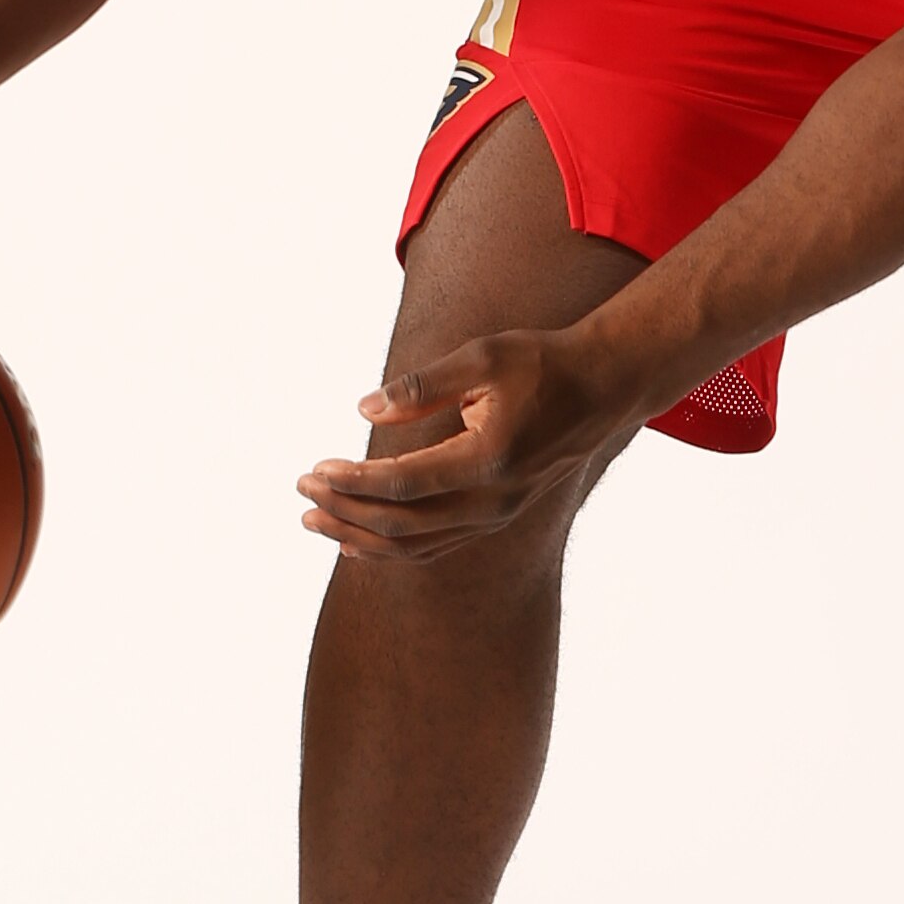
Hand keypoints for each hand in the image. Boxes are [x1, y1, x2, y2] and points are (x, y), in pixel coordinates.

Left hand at [296, 326, 643, 562]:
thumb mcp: (483, 357)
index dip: (354, 482)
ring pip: (416, 545)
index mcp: (489, 459)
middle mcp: (493, 499)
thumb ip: (422, 386)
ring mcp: (497, 514)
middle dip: (345, 511)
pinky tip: (358, 539)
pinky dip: (392, 546)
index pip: (405, 485)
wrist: (602, 387)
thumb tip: (364, 408)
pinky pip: (435, 545)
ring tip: (314, 522)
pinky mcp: (496, 515)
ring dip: (361, 536)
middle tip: (301, 492)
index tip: (315, 470)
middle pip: (403, 525)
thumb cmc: (541, 363)